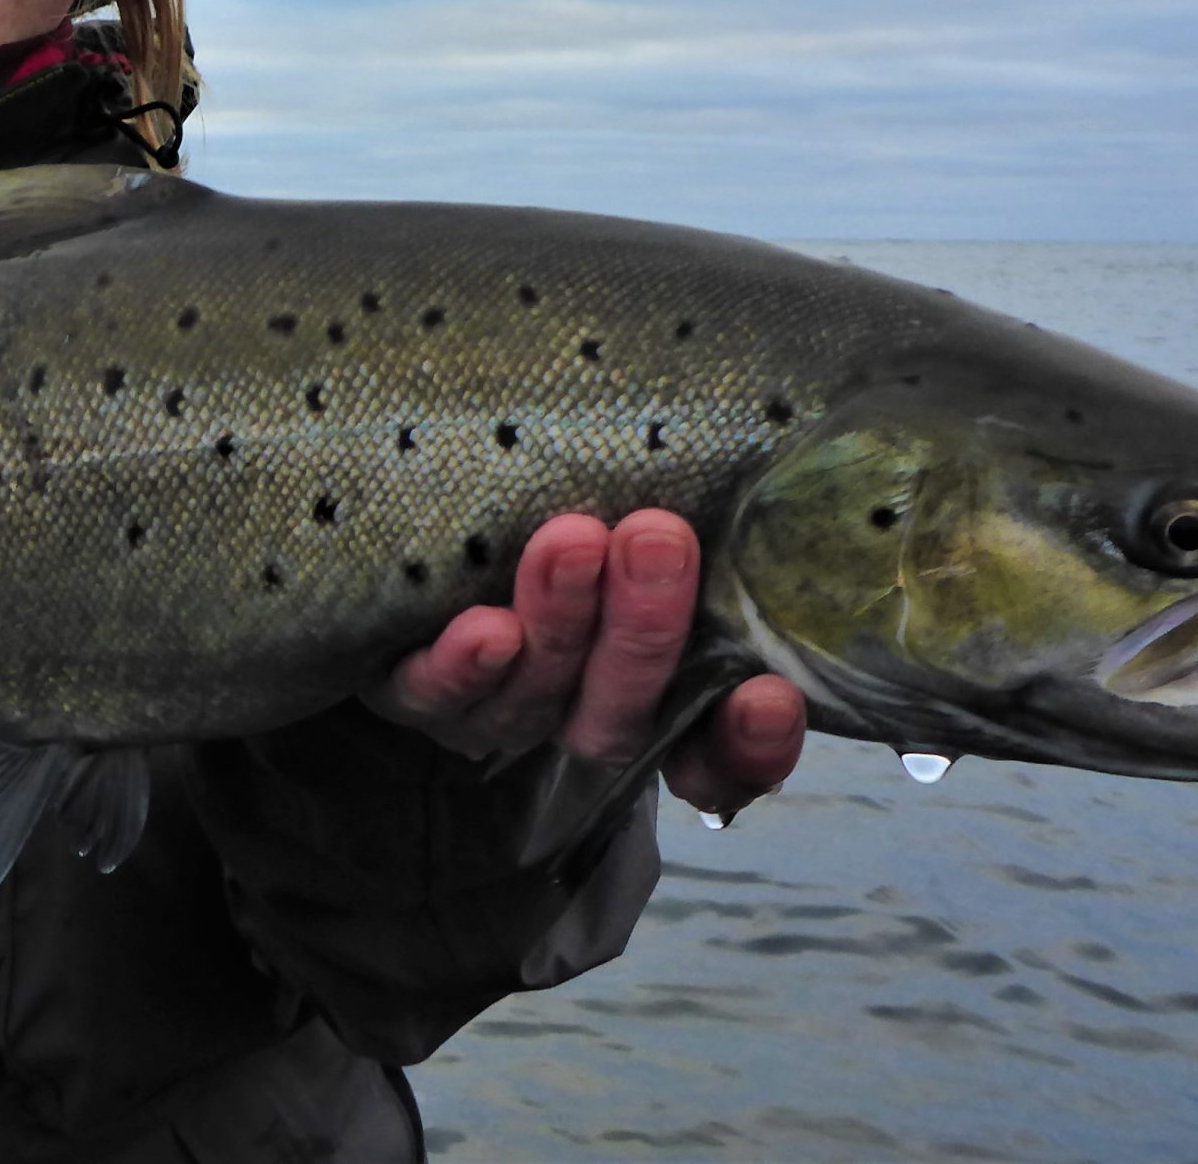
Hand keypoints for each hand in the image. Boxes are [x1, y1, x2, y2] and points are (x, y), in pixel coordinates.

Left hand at [364, 510, 805, 819]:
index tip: (769, 697)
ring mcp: (505, 712)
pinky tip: (484, 627)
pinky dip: (463, 667)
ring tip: (572, 540)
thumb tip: (774, 442)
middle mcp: (586, 716)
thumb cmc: (590, 511)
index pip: (724, 755)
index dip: (750, 744)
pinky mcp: (423, 693)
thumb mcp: (651, 522)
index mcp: (664, 697)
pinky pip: (438, 695)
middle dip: (645, 629)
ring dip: (561, 619)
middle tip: (658, 539)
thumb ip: (707, 517)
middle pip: (628, 708)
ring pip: (539, 692)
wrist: (438, 543)